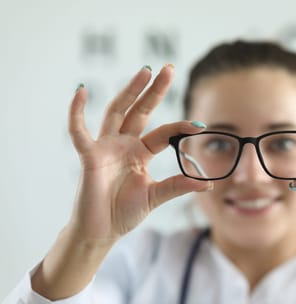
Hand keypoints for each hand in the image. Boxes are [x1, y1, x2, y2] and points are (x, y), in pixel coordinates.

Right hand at [67, 65, 211, 245]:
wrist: (101, 231)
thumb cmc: (124, 213)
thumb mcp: (156, 196)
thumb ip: (178, 186)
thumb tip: (207, 183)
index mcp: (141, 152)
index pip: (164, 133)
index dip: (181, 128)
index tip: (201, 126)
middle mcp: (124, 144)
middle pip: (141, 111)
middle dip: (154, 90)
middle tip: (168, 69)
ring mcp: (106, 147)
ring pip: (118, 111)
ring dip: (130, 91)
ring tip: (145, 71)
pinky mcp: (89, 156)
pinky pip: (79, 131)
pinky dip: (77, 112)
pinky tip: (81, 90)